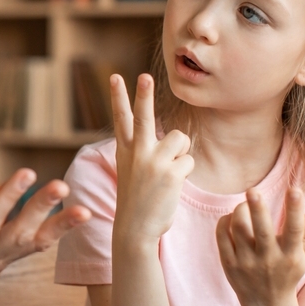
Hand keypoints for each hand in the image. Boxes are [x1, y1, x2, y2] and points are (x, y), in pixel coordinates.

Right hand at [111, 73, 193, 244]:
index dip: (118, 96)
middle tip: (145, 76)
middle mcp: (137, 152)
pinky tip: (172, 185)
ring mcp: (153, 161)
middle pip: (144, 116)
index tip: (115, 77)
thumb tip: (175, 138)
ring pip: (180, 139)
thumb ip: (144, 150)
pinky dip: (184, 172)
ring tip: (168, 171)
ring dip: (181, 152)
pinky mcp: (170, 173)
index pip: (121, 118)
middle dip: (144, 95)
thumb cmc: (137, 199)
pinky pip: (188, 160)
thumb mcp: (132, 170)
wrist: (134, 229)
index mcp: (125, 150)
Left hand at [215, 187, 304, 305]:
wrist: (266, 304)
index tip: (295, 189)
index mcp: (290, 256)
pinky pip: (222, 236)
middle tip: (253, 190)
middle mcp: (268, 260)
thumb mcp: (301, 258)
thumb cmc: (286, 273)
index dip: (295, 209)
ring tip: (246, 204)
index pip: (294, 230)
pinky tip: (232, 217)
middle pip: (261, 230)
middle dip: (257, 208)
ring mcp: (246, 262)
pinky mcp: (229, 264)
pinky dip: (225, 221)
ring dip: (240, 210)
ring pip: (238, 229)